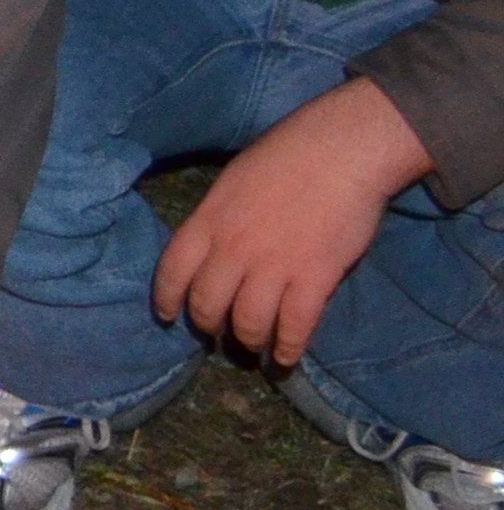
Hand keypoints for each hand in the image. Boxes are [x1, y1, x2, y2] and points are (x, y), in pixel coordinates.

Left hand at [156, 74, 427, 364]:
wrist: (341, 151)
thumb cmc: (287, 156)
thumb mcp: (232, 182)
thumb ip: (219, 218)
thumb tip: (214, 246)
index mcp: (208, 222)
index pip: (172, 271)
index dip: (167, 299)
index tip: (168, 316)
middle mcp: (233, 249)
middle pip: (206, 304)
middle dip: (209, 327)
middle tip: (218, 335)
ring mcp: (273, 266)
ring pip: (247, 323)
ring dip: (247, 341)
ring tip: (253, 347)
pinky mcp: (314, 278)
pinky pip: (293, 326)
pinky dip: (287, 348)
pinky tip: (285, 358)